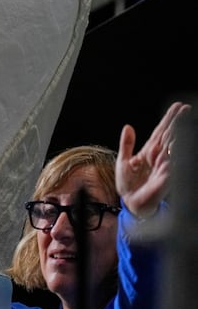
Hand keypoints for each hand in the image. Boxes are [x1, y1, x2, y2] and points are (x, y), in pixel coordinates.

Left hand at [116, 101, 189, 218]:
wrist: (130, 202)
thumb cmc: (128, 183)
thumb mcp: (123, 160)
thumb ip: (127, 144)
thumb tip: (128, 127)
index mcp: (149, 151)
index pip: (161, 132)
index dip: (169, 119)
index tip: (178, 106)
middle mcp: (159, 156)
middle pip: (170, 135)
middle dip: (177, 122)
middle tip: (186, 108)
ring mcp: (164, 166)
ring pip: (173, 147)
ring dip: (178, 134)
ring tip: (183, 120)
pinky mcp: (165, 177)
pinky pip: (172, 165)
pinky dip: (175, 156)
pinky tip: (177, 146)